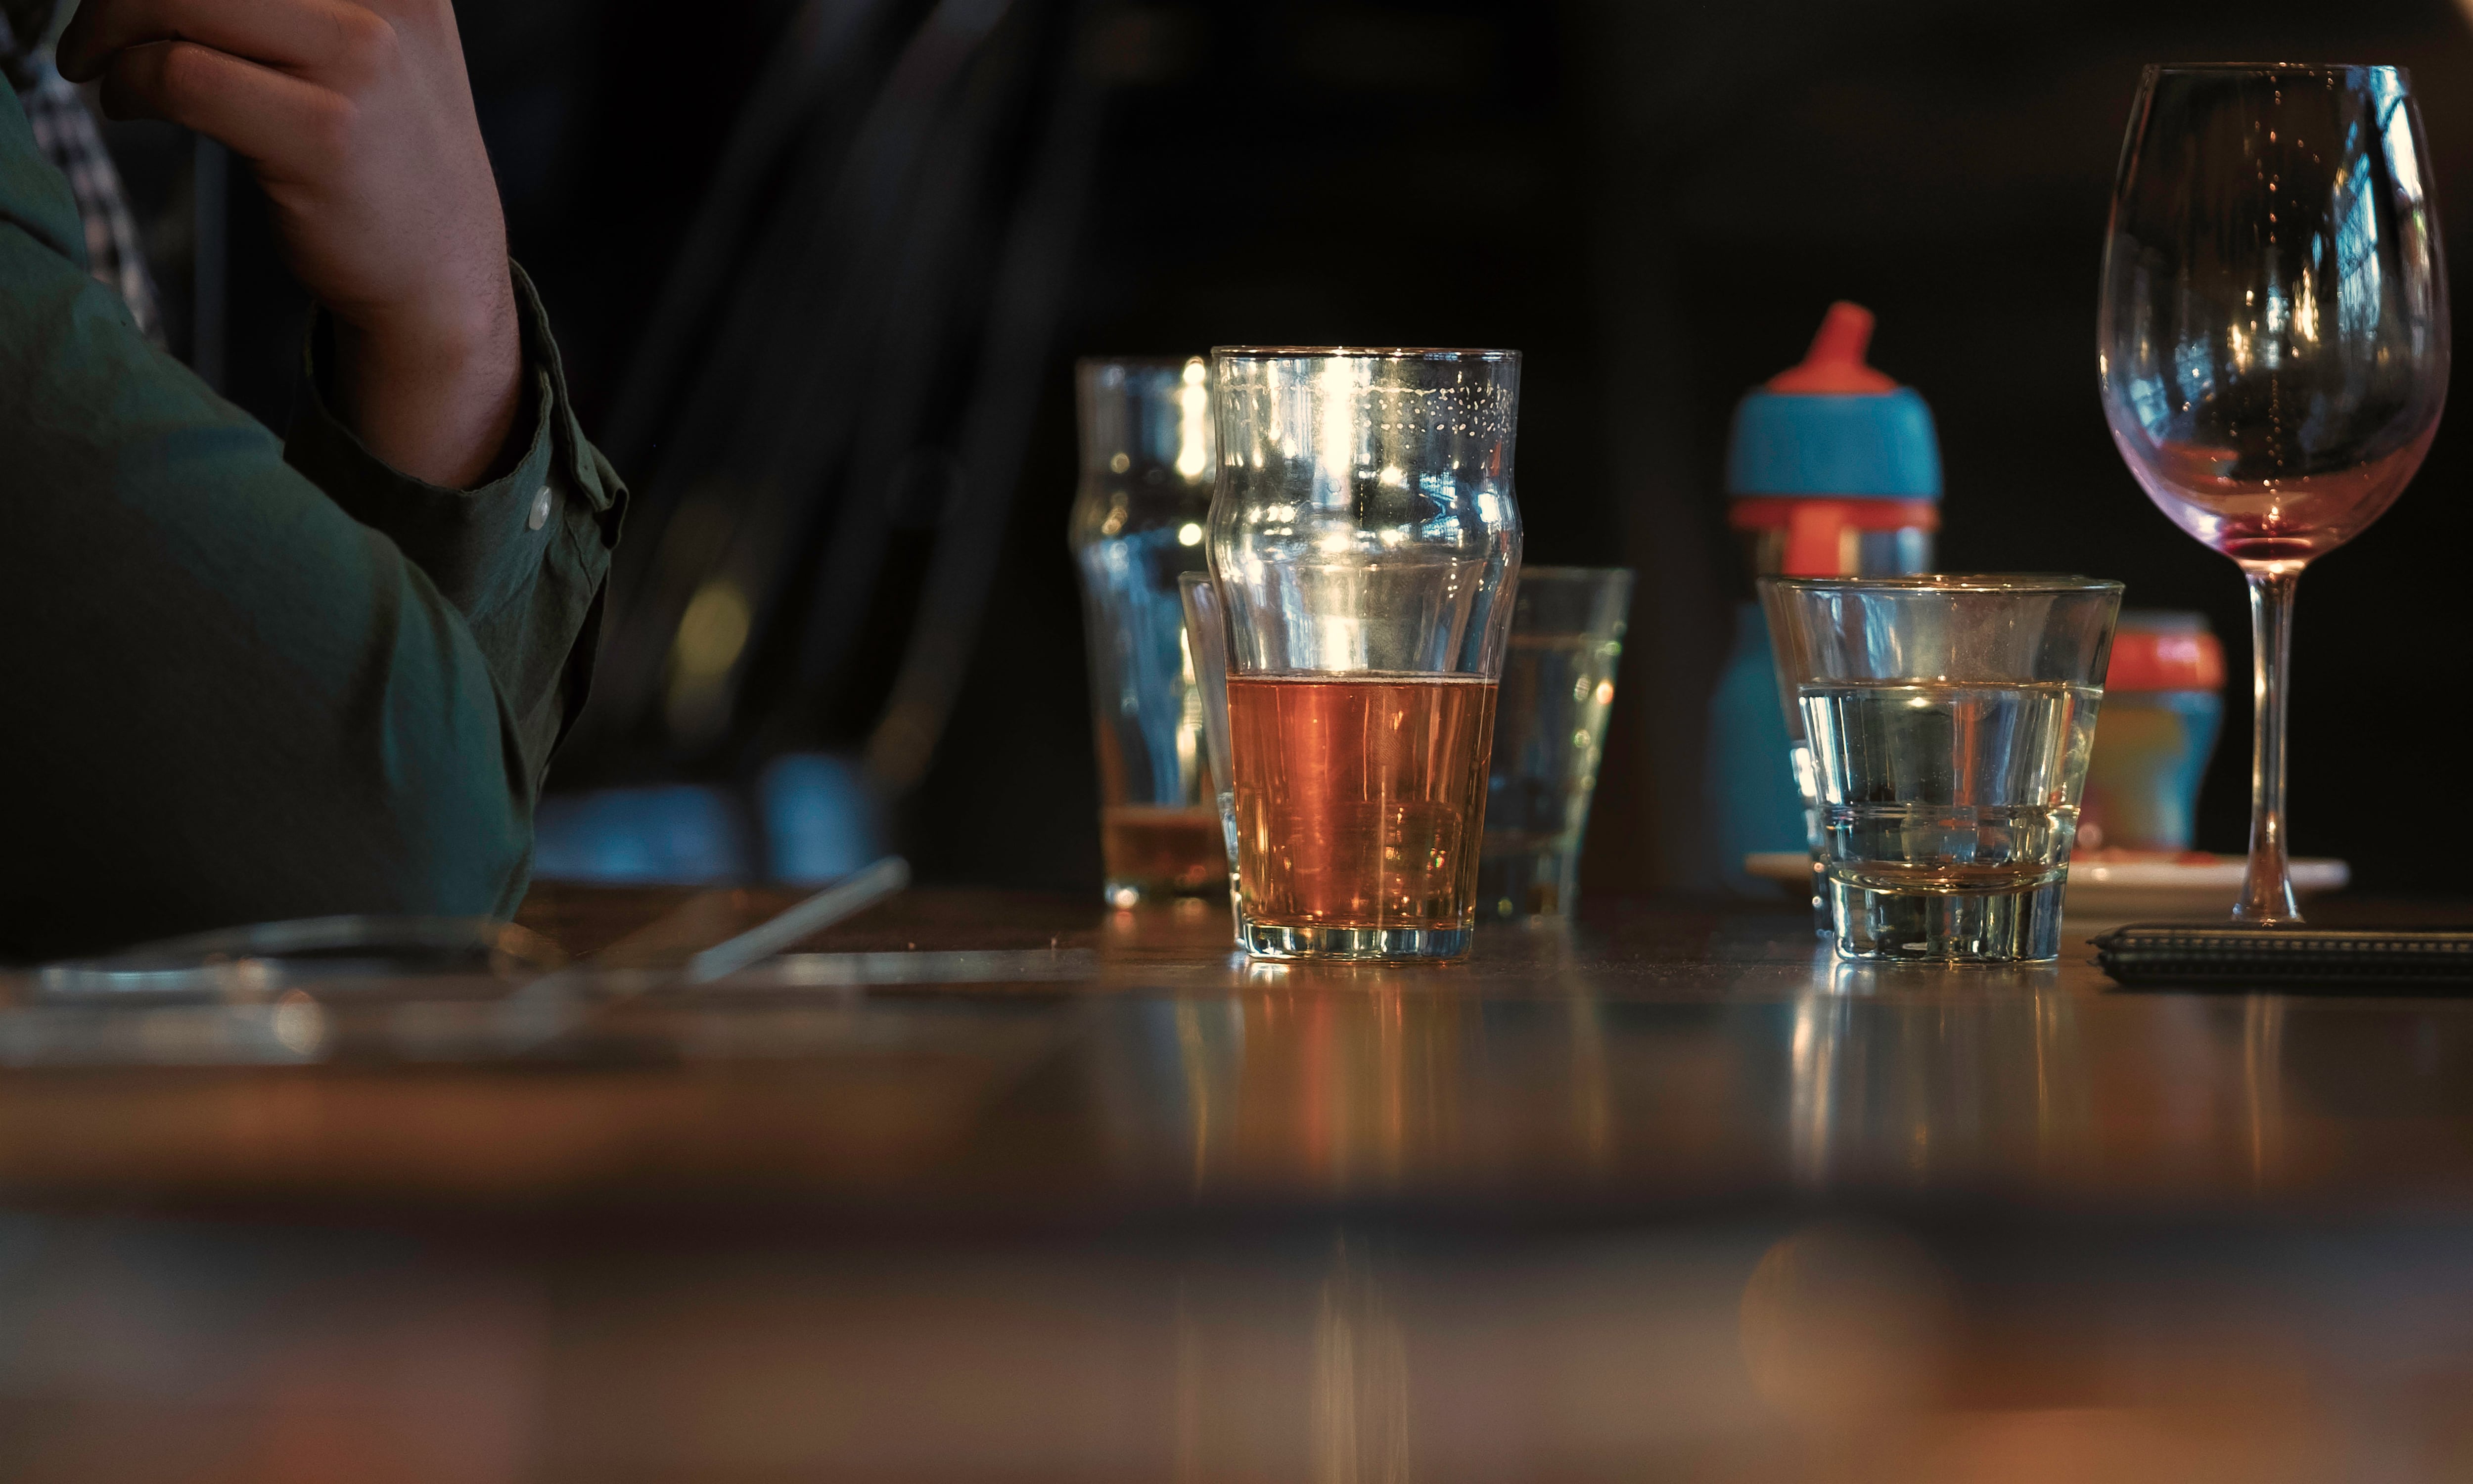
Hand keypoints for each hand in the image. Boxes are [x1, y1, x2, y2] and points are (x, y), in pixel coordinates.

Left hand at [59, 0, 520, 488]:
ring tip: (101, 65)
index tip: (146, 5)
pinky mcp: (325, 135)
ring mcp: (362, 66)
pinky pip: (181, 75)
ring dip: (109, 25)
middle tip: (96, 27)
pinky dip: (127, 82)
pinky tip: (126, 104)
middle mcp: (385, 5)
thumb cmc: (386, 162)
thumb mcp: (373, 44)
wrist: (443, 279)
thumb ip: (300, 6)